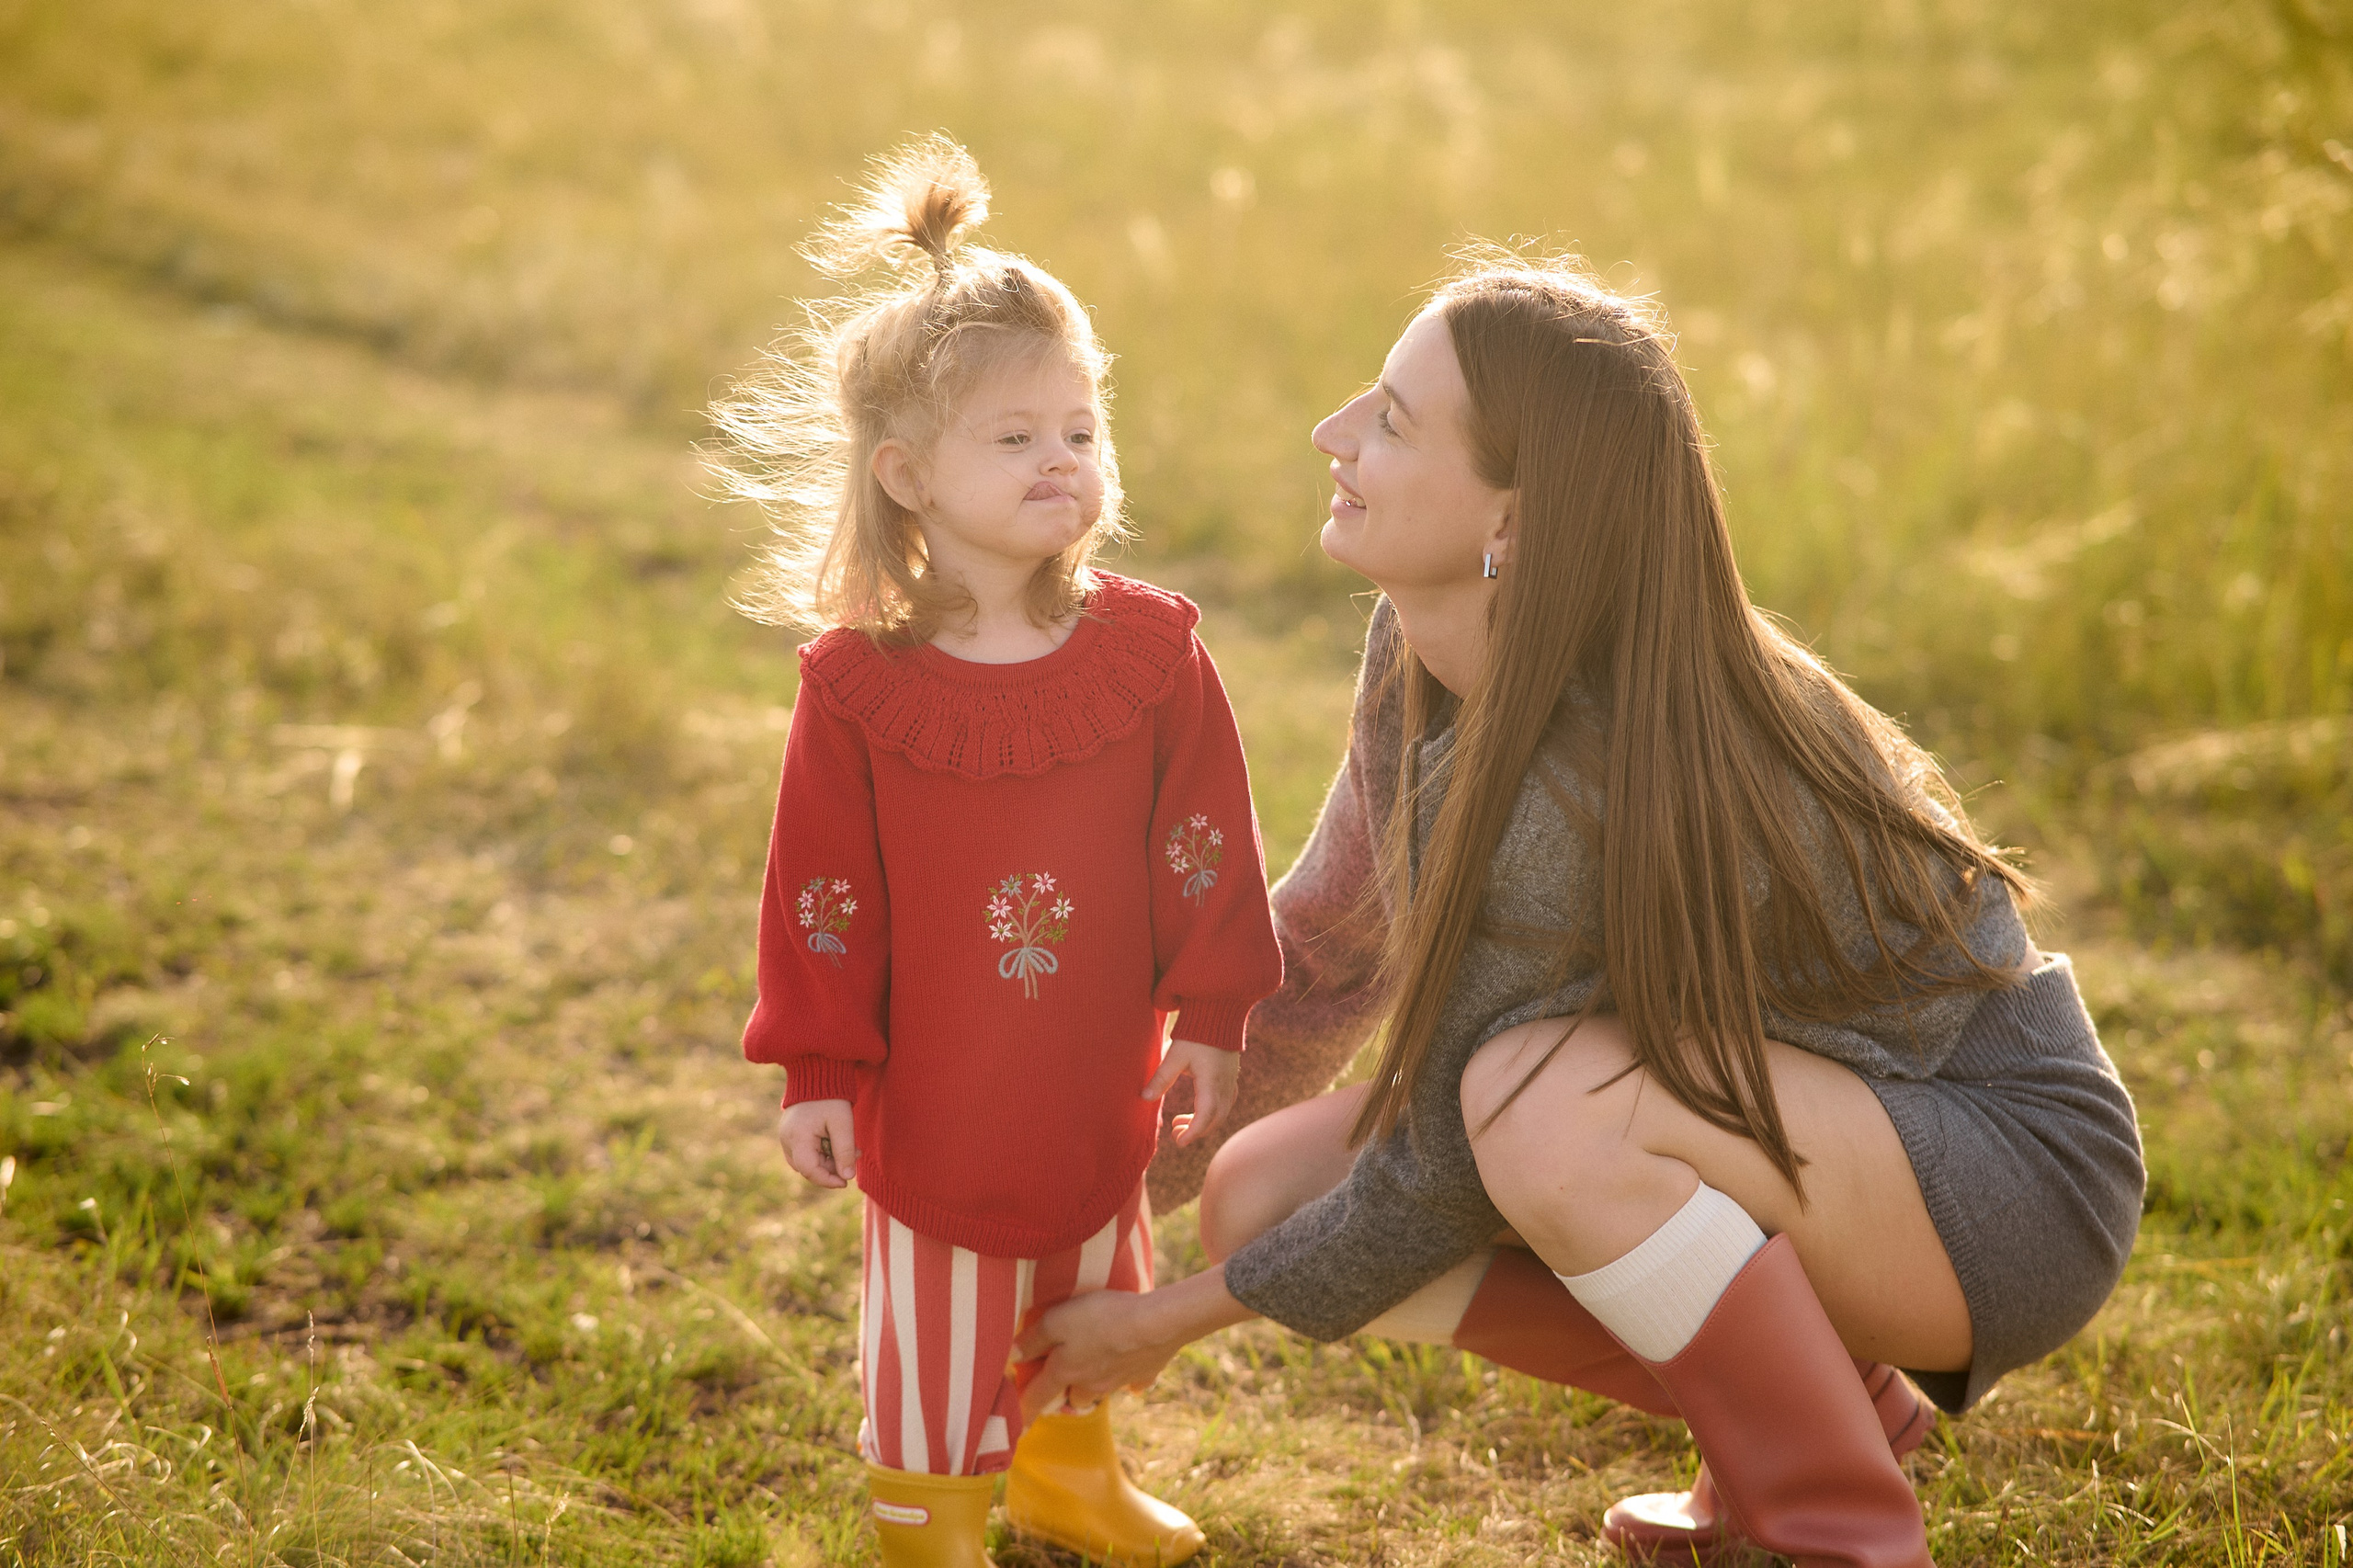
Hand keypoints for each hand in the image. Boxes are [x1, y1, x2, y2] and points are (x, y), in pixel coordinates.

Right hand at [778, 1099, 856, 1186]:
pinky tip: (837, 1140)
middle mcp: (787, 1140)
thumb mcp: (842, 1123)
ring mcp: (786, 1136)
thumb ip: (844, 1151)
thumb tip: (848, 1177)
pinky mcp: (790, 1133)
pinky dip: (821, 1151)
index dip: (828, 1180)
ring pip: (807, 1161)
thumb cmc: (831, 1097)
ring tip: (850, 1146)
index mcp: (797, 1138)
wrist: (817, 1073)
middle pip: (808, 1167)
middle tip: (855, 1155)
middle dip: (832, 1168)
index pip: (809, 1170)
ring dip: (828, 1159)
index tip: (846, 1182)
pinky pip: (805, 1151)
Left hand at [1015, 1287, 1183, 1417]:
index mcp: (1065, 1371)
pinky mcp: (1144, 1373)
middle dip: (1065, 1392)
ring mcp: (1119, 1381)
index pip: (1037, 1396)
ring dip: (1093, 1383)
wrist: (1157, 1324)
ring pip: (1100, 1390)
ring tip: (1095, 1366)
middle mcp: (1090, 1383)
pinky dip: (1129, 1379)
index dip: (1024, 1411)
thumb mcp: (1057, 1320)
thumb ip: (1033, 1339)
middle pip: (1072, 1397)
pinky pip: (1133, 1382)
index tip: (1017, 1431)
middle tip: (1063, 1378)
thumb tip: (1011, 1356)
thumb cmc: (1101, 1317)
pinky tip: (1130, 1366)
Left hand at [1142, 1038, 1238, 1145]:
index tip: (1179, 1141)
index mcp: (1211, 1082)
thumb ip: (1161, 1078)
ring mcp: (1231, 1080)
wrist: (1218, 1012)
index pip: (1205, 1116)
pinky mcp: (1231, 1075)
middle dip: (1196, 1131)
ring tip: (1180, 1121)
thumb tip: (1144, 1098)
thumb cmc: (1196, 1033)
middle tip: (1175, 1134)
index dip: (1193, 1132)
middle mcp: (1225, 1085)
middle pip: (1216, 1119)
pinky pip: (1226, 1102)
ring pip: (1222, 1112)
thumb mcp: (1175, 1055)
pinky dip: (1213, 1111)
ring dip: (1204, 1122)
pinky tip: (1199, 1108)